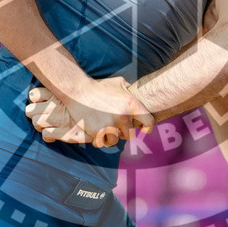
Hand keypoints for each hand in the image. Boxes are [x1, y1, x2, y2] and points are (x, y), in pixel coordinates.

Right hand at [26, 78, 153, 146]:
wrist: (78, 91)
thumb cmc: (99, 87)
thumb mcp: (119, 83)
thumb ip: (131, 91)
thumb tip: (141, 96)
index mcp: (131, 104)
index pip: (149, 122)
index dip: (147, 128)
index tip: (143, 130)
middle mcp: (123, 116)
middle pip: (130, 135)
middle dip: (123, 133)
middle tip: (116, 128)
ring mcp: (111, 125)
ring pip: (115, 140)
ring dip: (109, 137)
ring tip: (103, 128)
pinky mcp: (98, 132)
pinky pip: (102, 143)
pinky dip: (98, 140)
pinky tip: (95, 132)